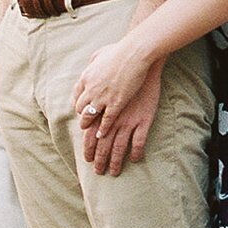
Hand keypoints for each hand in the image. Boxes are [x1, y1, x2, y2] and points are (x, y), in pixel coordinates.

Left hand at [74, 40, 160, 175]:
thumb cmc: (117, 55)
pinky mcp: (142, 119)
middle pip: (99, 142)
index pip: (88, 129)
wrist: (137, 55)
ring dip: (114, 161)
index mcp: (97, 104)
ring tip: (113, 172)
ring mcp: (125, 118)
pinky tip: (134, 159)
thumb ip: (90, 70)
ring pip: (116, 146)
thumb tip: (85, 72)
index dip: (87, 144)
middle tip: (96, 170)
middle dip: (97, 158)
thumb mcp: (96, 60)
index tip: (87, 155)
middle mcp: (108, 114)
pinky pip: (137, 140)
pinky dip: (135, 152)